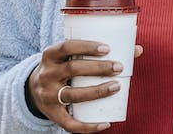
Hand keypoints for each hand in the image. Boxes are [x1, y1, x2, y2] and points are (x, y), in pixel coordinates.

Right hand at [25, 0, 142, 132]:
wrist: (34, 89)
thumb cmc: (64, 67)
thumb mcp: (72, 56)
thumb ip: (100, 51)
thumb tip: (138, 50)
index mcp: (50, 55)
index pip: (66, 46)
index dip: (86, 46)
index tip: (107, 48)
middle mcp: (46, 74)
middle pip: (72, 69)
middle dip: (98, 68)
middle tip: (119, 67)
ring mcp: (48, 95)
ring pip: (72, 95)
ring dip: (96, 91)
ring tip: (117, 86)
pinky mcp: (52, 114)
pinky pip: (69, 123)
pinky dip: (88, 126)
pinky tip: (105, 123)